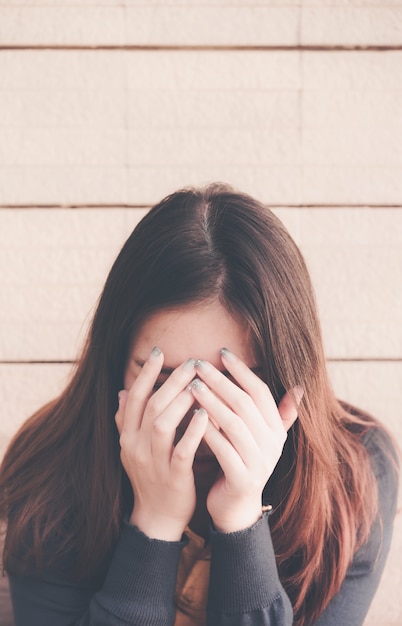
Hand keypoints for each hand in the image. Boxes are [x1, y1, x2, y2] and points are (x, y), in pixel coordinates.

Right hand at [115, 349, 207, 540]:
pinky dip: (193, 431)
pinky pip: (182, 450)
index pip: (135, 398)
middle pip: (151, 405)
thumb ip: (126, 420)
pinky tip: (206, 415)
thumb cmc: (149, 476)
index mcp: (128, 436)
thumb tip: (122, 392)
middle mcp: (136, 446)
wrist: (156, 518)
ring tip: (199, 384)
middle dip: (171, 381)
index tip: (159, 352)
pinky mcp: (172, 477)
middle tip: (191, 362)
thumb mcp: (132, 448)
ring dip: (181, 401)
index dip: (145, 373)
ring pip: (163, 424)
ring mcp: (153, 462)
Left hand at [190, 349, 301, 532]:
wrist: (236, 509)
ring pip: (233, 424)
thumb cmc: (243, 462)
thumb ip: (279, 414)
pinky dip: (207, 432)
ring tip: (192, 385)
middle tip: (199, 364)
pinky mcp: (242, 479)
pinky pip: (223, 449)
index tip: (222, 352)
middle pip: (244, 404)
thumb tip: (300, 387)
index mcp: (275, 430)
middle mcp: (271, 444)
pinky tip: (191, 417)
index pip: (260, 392)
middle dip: (221, 381)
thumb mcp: (263, 438)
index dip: (242, 371)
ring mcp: (259, 463)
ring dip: (211, 402)